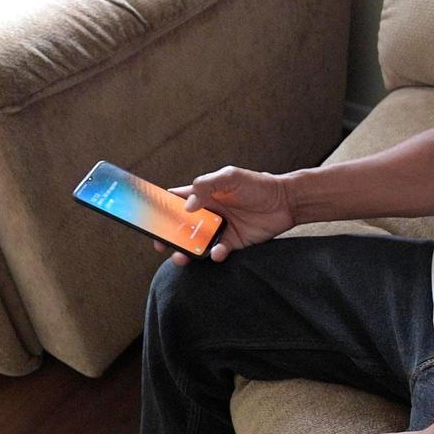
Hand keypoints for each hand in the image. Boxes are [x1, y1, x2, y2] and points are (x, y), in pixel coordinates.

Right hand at [155, 166, 295, 265]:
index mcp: (203, 195)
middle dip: (167, 236)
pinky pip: (217, 252)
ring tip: (181, 257)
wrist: (287, 201)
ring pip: (195, 243)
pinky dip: (215, 254)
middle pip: (180, 227)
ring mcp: (218, 229)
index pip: (175, 201)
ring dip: (186, 251)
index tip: (146, 217)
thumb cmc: (258, 184)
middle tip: (159, 244)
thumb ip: (206, 185)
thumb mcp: (230, 176)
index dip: (159, 208)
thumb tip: (188, 206)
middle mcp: (207, 213)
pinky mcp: (232, 243)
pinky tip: (218, 252)